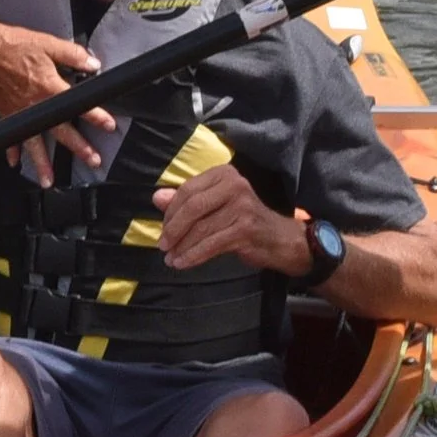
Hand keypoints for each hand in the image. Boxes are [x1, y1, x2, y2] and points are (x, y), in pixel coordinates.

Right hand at [0, 21, 113, 178]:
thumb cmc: (14, 45)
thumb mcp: (48, 44)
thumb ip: (73, 55)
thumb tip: (93, 64)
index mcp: (49, 87)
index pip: (77, 105)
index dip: (96, 116)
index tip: (109, 126)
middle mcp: (36, 105)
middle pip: (61, 131)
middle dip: (78, 147)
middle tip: (92, 160)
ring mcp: (20, 113)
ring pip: (34, 143)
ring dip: (42, 163)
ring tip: (49, 181)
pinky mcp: (6, 113)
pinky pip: (10, 136)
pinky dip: (11, 150)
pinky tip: (15, 162)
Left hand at [152, 168, 308, 275]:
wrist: (280, 238)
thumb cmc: (243, 219)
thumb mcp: (215, 205)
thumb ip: (187, 200)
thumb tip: (157, 197)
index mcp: (224, 174)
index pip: (188, 190)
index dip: (171, 211)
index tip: (163, 230)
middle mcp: (234, 185)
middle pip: (193, 207)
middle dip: (173, 229)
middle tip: (163, 245)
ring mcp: (242, 206)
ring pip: (201, 228)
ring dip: (182, 246)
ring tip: (170, 258)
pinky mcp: (245, 229)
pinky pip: (211, 244)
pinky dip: (194, 255)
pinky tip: (183, 263)